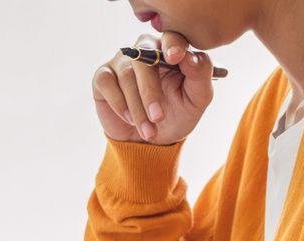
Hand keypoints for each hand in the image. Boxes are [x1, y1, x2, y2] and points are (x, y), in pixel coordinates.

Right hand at [92, 31, 214, 144]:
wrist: (149, 142)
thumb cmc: (176, 115)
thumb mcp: (197, 99)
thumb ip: (201, 74)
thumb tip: (190, 56)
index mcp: (170, 50)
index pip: (171, 36)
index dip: (172, 45)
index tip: (175, 58)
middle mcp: (144, 50)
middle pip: (144, 58)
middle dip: (150, 91)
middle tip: (158, 117)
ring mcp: (122, 62)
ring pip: (126, 76)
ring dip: (137, 107)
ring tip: (148, 130)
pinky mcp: (103, 76)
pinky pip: (106, 83)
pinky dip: (118, 104)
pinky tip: (129, 119)